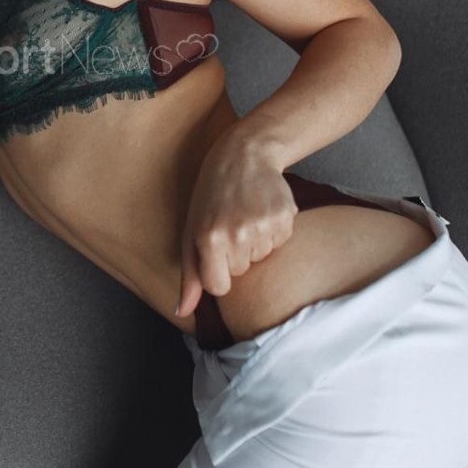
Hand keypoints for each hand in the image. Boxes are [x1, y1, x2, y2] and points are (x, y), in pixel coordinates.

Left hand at [176, 138, 297, 318]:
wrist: (243, 155)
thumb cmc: (210, 196)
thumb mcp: (191, 231)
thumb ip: (189, 276)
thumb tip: (181, 312)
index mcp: (210, 239)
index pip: (219, 287)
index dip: (217, 272)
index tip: (215, 250)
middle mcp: (238, 234)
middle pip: (241, 272)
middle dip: (235, 254)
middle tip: (230, 223)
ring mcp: (264, 225)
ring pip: (262, 258)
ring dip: (255, 242)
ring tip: (245, 214)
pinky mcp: (286, 216)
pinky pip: (280, 242)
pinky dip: (273, 230)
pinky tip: (262, 209)